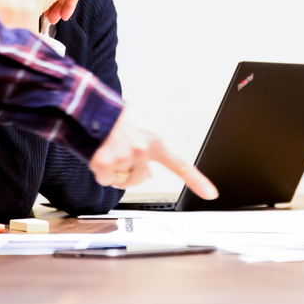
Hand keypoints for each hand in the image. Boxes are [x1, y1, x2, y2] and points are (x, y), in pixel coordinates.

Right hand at [88, 107, 217, 199]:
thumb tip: (145, 172)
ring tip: (109, 150)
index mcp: (155, 142)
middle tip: (121, 153)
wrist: (92, 109)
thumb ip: (148, 149)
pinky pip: (105, 179)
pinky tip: (99, 154)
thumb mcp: (140, 129)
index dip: (197, 181)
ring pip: (121, 180)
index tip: (211, 194)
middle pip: (140, 179)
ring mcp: (125, 157)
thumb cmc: (115, 118)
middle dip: (129, 172)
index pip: (180, 164)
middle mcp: (143, 151)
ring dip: (114, 171)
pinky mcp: (106, 162)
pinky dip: (99, 171)